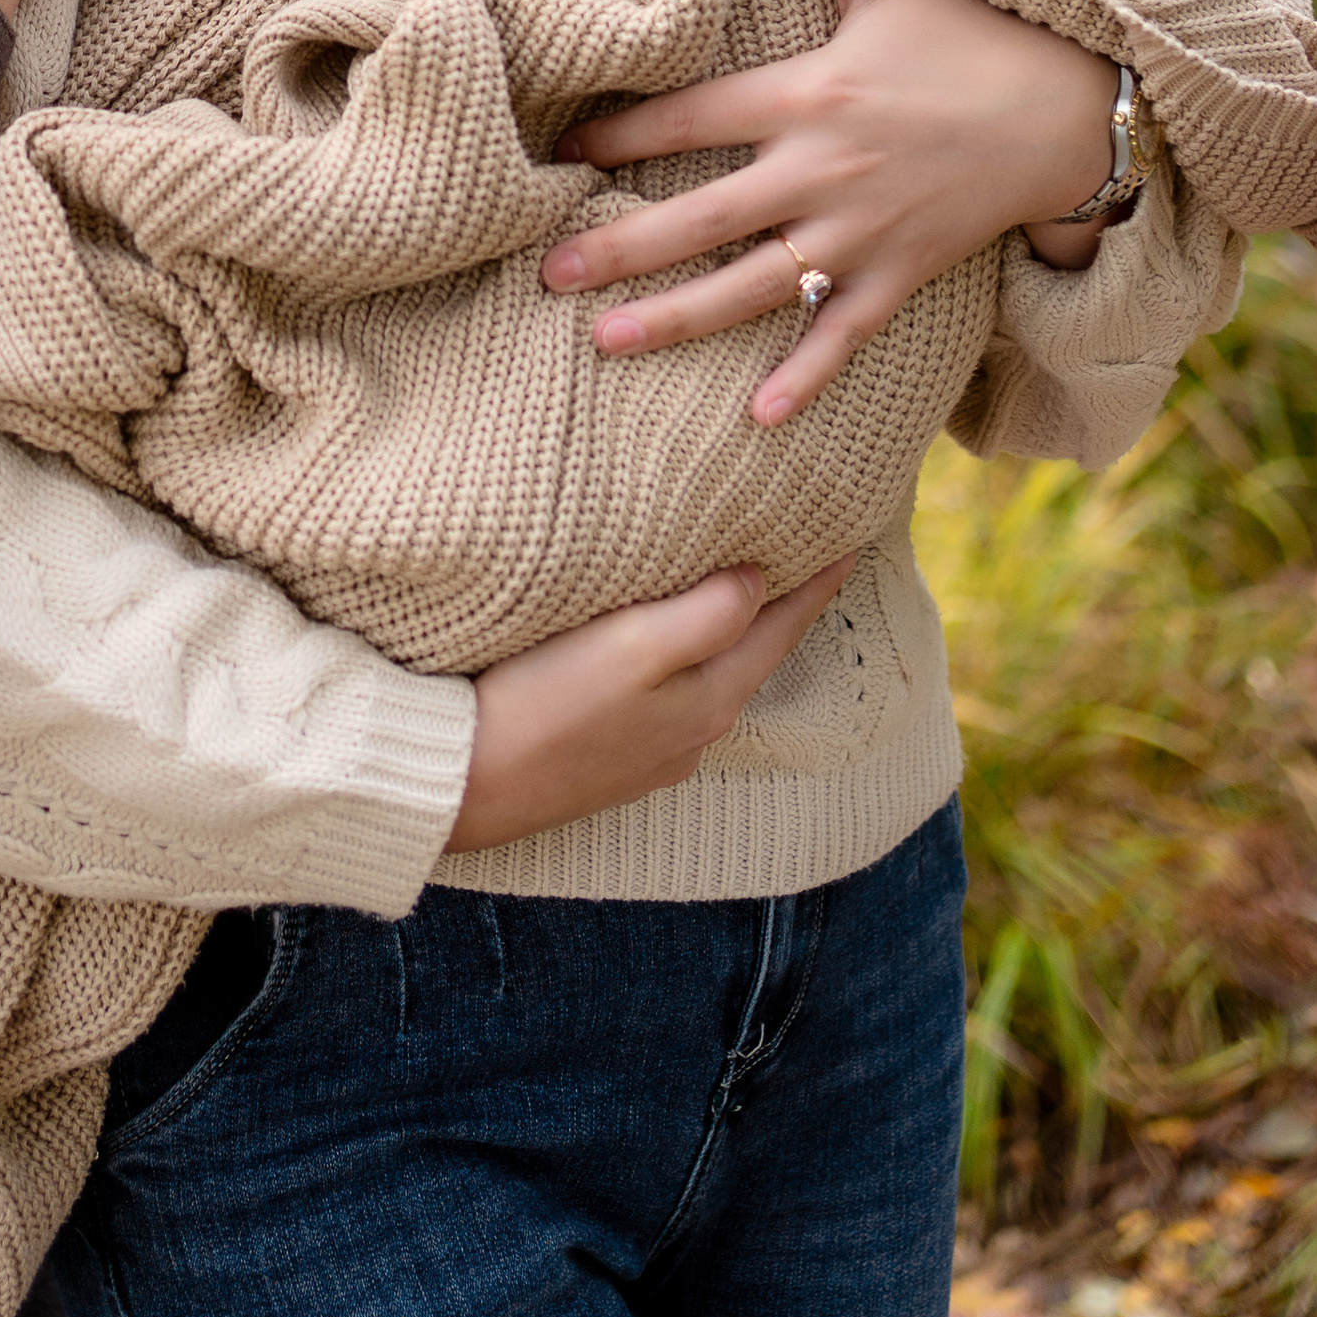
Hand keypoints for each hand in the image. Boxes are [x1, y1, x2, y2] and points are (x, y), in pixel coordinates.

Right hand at [448, 558, 854, 850]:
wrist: (461, 781)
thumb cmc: (543, 704)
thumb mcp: (632, 648)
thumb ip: (706, 615)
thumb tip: (759, 580)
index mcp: (709, 699)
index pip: (783, 626)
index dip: (820, 579)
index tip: (855, 534)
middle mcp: (694, 731)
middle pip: (755, 650)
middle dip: (784, 600)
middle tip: (807, 546)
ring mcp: (653, 748)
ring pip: (713, 671)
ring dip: (733, 626)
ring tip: (744, 577)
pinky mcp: (612, 752)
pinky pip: (671, 691)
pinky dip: (686, 653)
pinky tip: (666, 635)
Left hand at [539, 0, 1118, 424]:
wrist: (1073, 107)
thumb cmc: (972, 29)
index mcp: (808, 95)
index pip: (688, 119)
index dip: (616, 134)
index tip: (559, 153)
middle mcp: (824, 172)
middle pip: (700, 218)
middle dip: (617, 248)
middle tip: (544, 272)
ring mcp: (863, 232)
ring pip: (752, 288)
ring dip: (675, 320)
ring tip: (602, 343)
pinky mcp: (905, 273)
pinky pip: (844, 334)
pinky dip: (802, 377)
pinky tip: (755, 418)